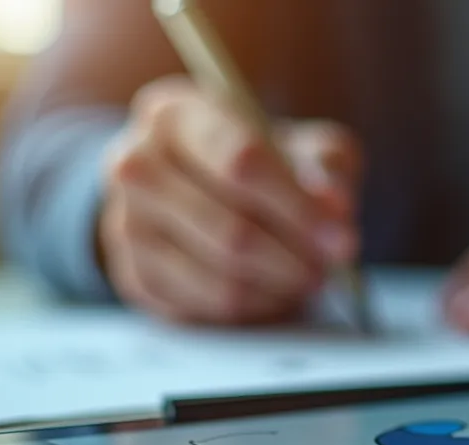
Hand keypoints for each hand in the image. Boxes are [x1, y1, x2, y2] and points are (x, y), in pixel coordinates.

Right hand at [98, 76, 362, 324]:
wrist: (201, 189)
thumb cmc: (262, 163)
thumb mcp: (302, 147)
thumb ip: (325, 167)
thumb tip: (335, 207)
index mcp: (177, 115)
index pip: (240, 161)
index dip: (299, 206)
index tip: (343, 238)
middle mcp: (136, 163)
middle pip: (231, 227)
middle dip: (296, 256)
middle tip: (333, 267)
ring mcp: (126, 222)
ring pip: (221, 274)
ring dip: (280, 284)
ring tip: (312, 276)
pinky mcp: (135, 275)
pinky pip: (207, 304)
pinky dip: (256, 305)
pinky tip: (277, 289)